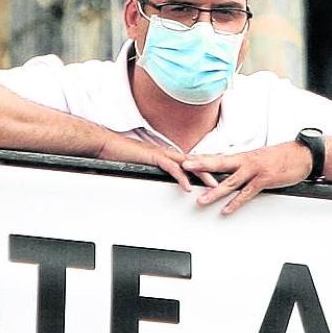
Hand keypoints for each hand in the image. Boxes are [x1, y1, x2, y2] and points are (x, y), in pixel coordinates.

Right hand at [98, 135, 218, 191]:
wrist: (106, 145)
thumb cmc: (120, 154)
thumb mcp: (142, 164)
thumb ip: (153, 169)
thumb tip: (160, 177)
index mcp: (165, 154)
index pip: (190, 161)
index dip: (204, 167)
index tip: (217, 174)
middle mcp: (166, 152)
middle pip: (194, 161)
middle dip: (210, 170)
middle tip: (225, 179)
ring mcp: (160, 153)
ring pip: (187, 164)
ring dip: (202, 175)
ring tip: (214, 185)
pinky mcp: (152, 157)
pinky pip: (170, 168)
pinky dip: (180, 178)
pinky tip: (187, 187)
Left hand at [182, 142, 314, 214]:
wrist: (302, 154)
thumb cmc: (282, 157)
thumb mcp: (259, 158)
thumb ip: (244, 165)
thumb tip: (232, 170)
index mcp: (243, 156)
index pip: (217, 156)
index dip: (201, 157)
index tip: (185, 158)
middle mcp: (246, 161)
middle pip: (218, 163)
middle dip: (200, 165)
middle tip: (183, 166)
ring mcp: (255, 170)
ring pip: (230, 182)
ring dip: (214, 191)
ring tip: (200, 199)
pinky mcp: (264, 179)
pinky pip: (247, 193)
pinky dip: (236, 202)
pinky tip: (226, 209)